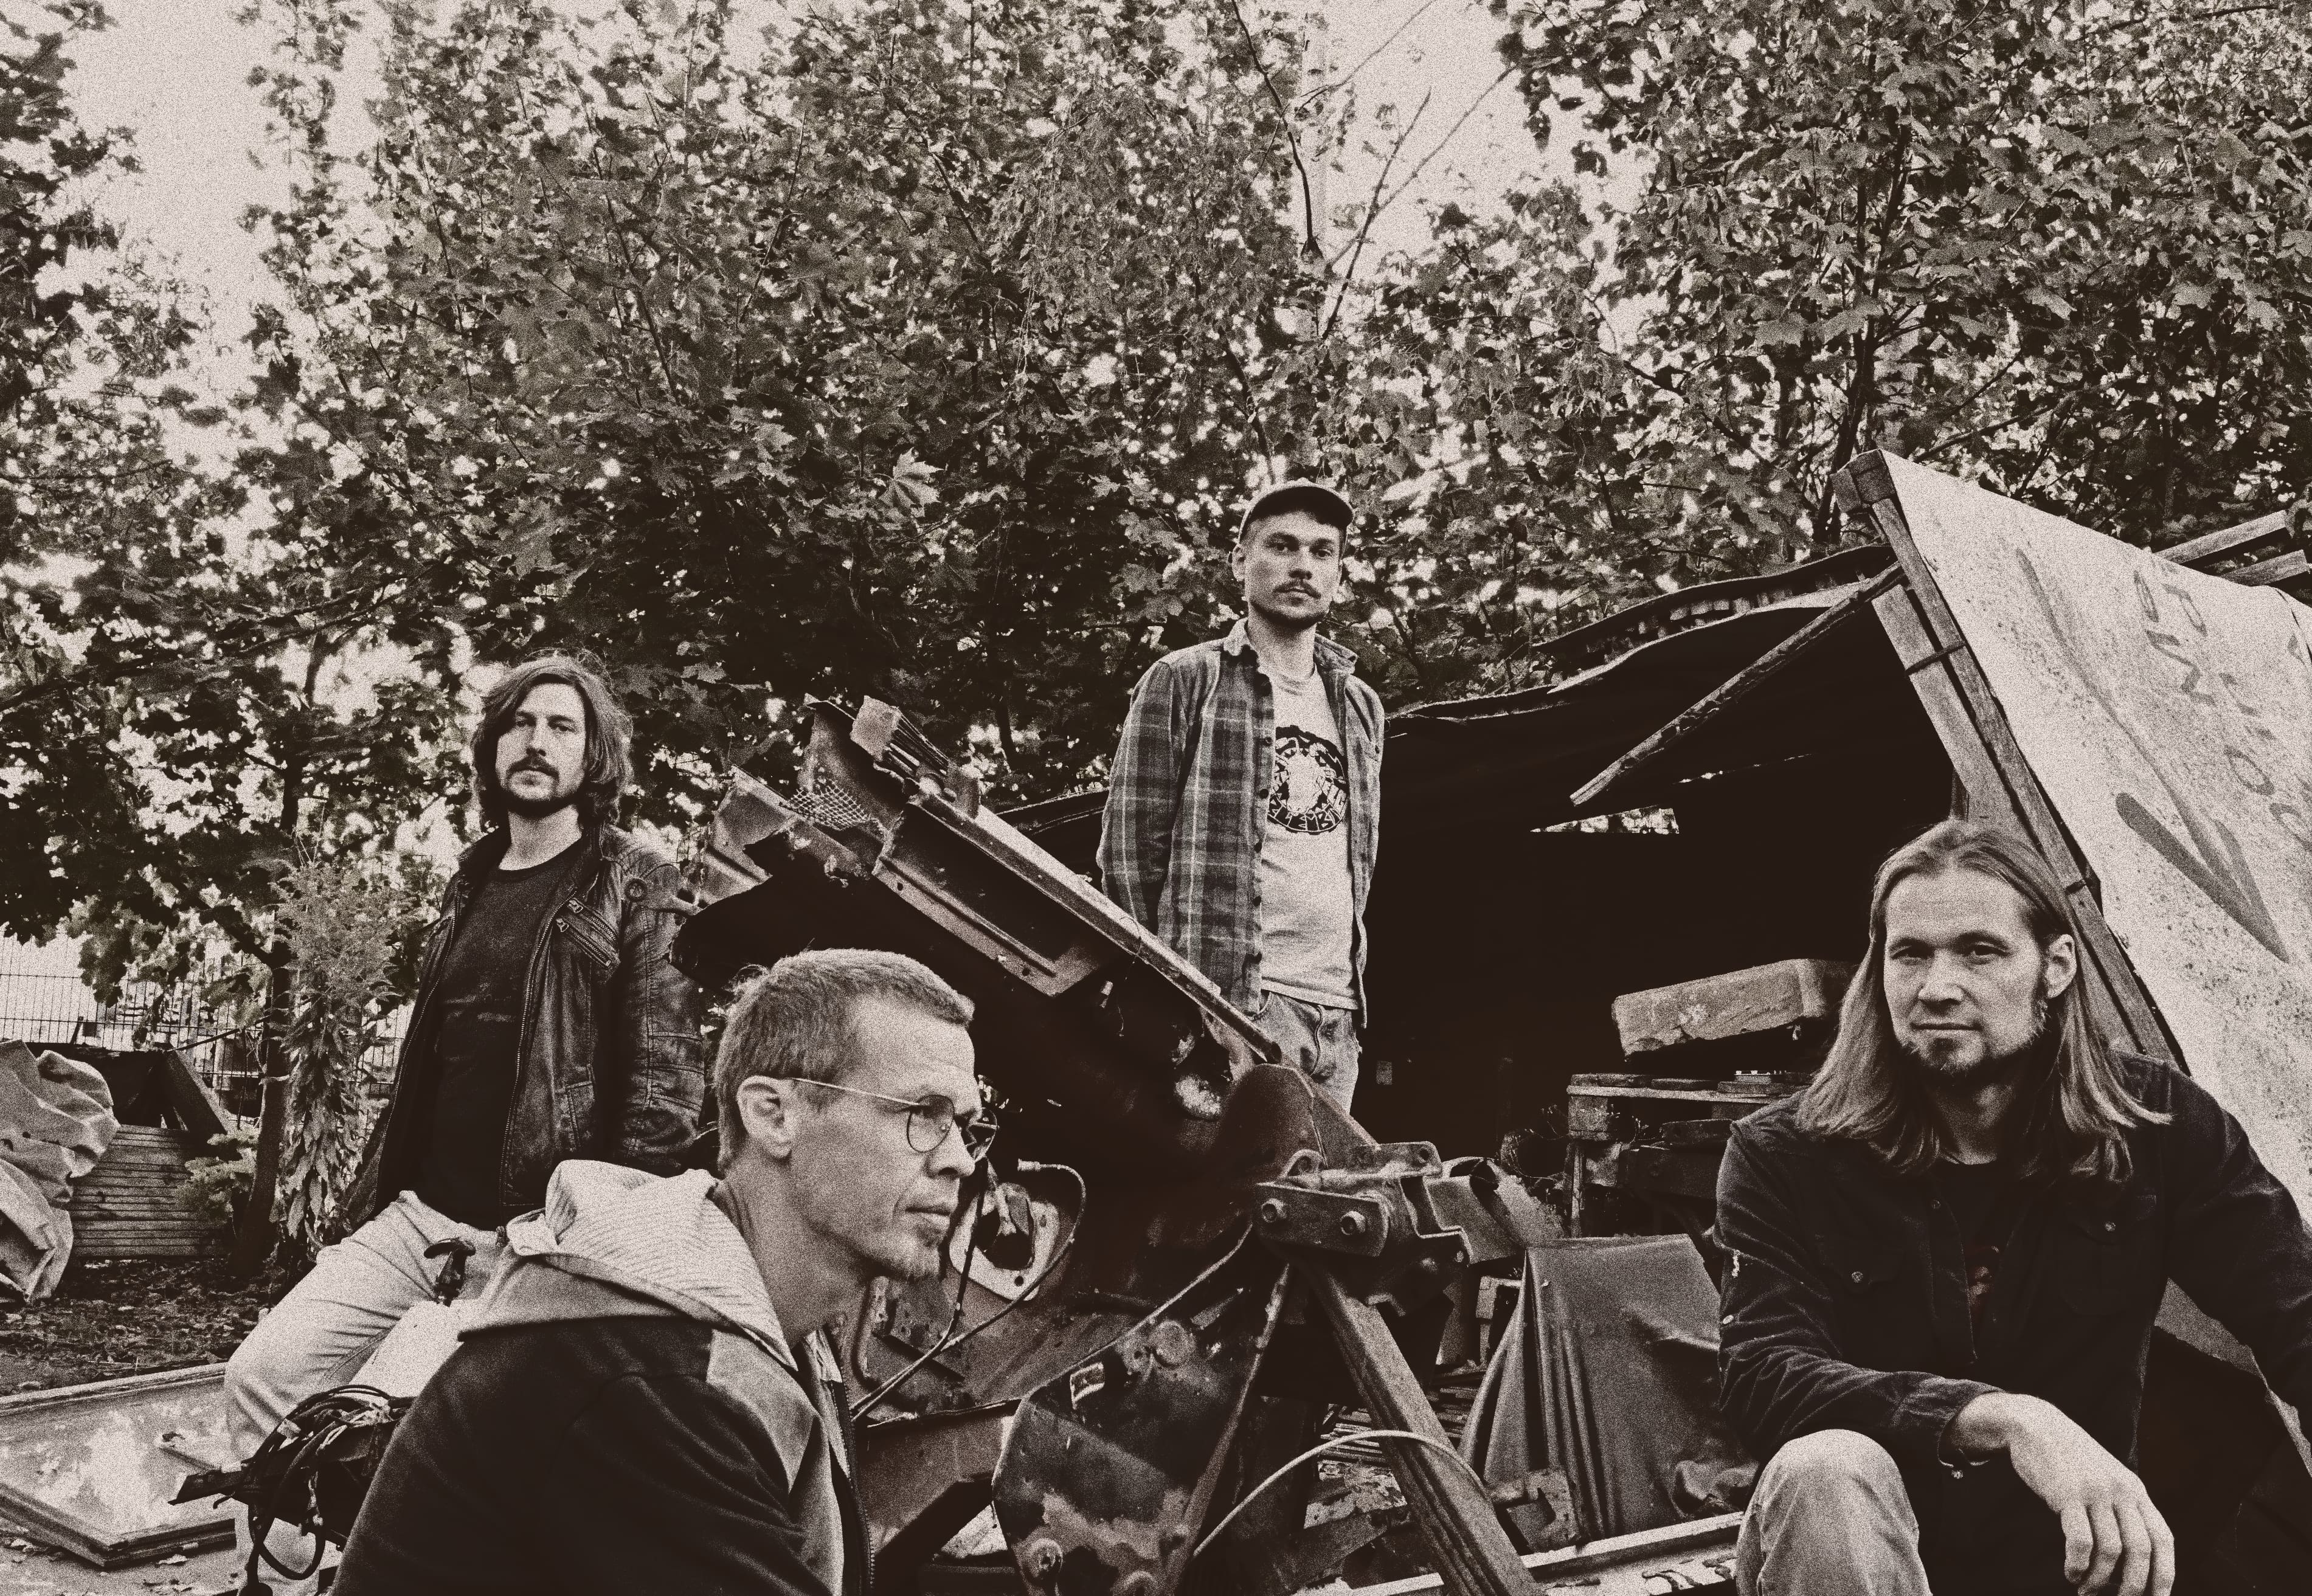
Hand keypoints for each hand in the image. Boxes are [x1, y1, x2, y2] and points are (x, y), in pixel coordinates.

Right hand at [1947, 1392, 2173, 1595]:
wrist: (2036, 1426)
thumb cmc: (2070, 1461)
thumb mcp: (2107, 1479)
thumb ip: (2123, 1509)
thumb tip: (2132, 1559)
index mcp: (2136, 1491)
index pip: (2163, 1539)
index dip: (2164, 1574)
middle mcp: (2122, 1491)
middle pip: (2141, 1550)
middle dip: (2132, 1586)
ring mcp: (2095, 1491)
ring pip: (2110, 1550)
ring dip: (2099, 1579)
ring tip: (2085, 1589)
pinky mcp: (2067, 1493)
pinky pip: (2079, 1540)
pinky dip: (2077, 1564)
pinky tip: (2071, 1572)